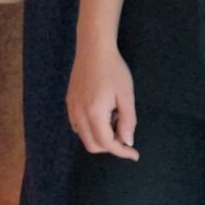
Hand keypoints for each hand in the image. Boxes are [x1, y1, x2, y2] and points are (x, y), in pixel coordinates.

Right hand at [67, 42, 139, 159]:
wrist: (93, 50)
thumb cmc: (114, 71)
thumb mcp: (126, 95)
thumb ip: (127, 121)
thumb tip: (127, 142)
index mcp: (94, 113)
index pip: (106, 143)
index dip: (121, 151)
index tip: (134, 154)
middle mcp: (79, 114)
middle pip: (92, 145)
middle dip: (111, 146)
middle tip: (125, 135)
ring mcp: (72, 109)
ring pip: (84, 136)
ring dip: (100, 138)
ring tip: (114, 120)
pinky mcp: (69, 102)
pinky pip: (78, 126)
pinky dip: (91, 129)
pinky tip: (102, 114)